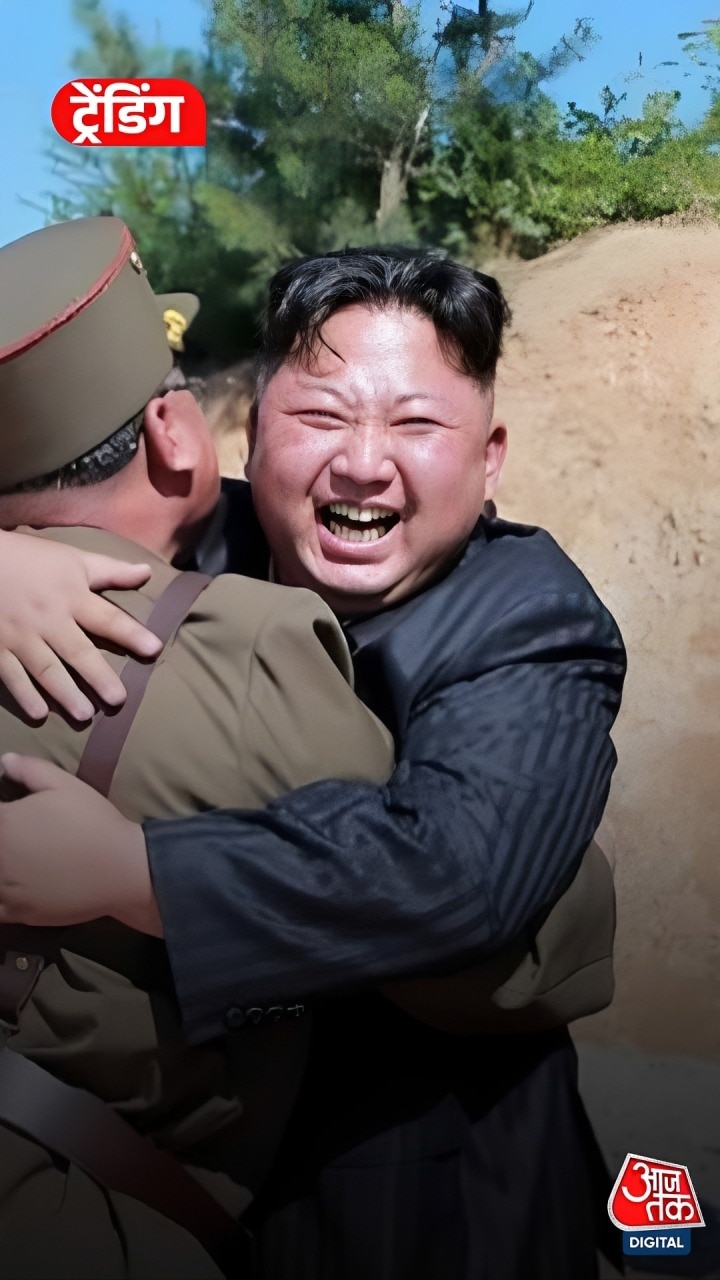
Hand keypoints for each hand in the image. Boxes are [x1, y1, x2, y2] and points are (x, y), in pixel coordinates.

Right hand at [0, 530, 161, 719]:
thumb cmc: (29, 558)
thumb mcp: (72, 559)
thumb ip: (110, 571)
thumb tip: (147, 572)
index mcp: (71, 597)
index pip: (107, 618)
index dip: (131, 633)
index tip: (154, 649)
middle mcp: (49, 619)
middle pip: (78, 651)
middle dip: (99, 676)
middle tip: (118, 700)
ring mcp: (20, 636)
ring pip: (46, 669)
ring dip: (65, 693)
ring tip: (84, 716)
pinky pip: (11, 674)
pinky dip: (24, 694)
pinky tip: (40, 714)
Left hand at [0, 754, 162, 935]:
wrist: (122, 868)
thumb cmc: (94, 822)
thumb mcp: (65, 784)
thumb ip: (29, 769)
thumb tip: (5, 761)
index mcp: (3, 823)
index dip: (3, 815)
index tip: (10, 814)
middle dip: (3, 839)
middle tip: (21, 837)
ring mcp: (5, 889)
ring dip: (2, 867)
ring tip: (19, 861)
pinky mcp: (17, 913)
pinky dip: (2, 897)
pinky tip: (15, 888)